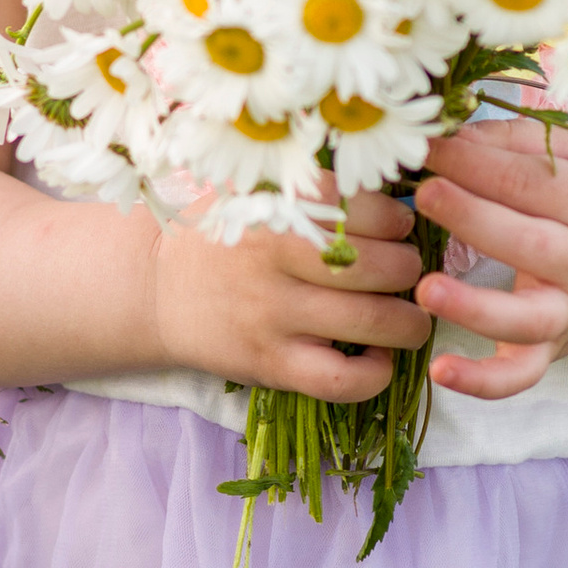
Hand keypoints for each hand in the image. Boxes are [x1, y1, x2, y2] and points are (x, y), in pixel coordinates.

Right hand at [151, 186, 432, 400]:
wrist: (155, 287)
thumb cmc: (224, 235)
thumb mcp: (258, 190)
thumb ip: (319, 187)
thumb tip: (402, 191)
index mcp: (281, 205)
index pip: (372, 209)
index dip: (399, 221)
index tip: (397, 228)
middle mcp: (278, 256)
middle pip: (383, 266)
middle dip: (411, 270)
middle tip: (405, 272)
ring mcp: (273, 313)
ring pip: (376, 322)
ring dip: (411, 322)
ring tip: (408, 316)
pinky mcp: (269, 363)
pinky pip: (343, 380)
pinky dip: (377, 374)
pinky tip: (377, 357)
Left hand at [412, 123, 567, 400]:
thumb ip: (521, 142)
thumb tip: (452, 136)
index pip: (531, 181)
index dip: (475, 163)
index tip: (426, 147)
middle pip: (531, 243)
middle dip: (474, 217)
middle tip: (425, 192)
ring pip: (527, 319)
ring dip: (475, 308)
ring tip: (426, 288)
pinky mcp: (554, 349)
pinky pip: (522, 375)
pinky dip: (484, 383)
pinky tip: (440, 371)